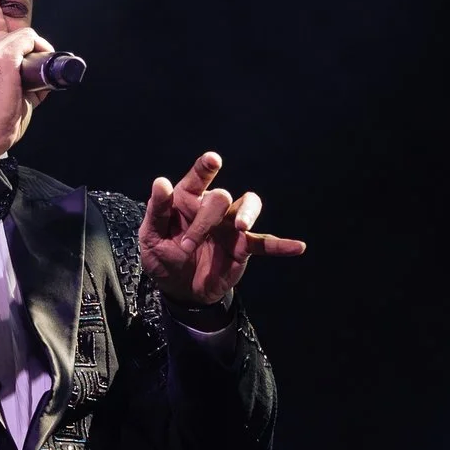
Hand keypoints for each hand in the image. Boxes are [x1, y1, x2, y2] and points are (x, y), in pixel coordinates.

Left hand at [0, 26, 56, 159]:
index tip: (47, 56)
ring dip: (13, 49)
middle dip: (28, 46)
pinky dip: (0, 56)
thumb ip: (38, 83)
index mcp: (2, 60)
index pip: (27, 38)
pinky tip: (7, 71)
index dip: (42, 45)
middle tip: (37, 60)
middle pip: (13, 36)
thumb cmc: (1, 125)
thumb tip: (42, 79)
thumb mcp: (29, 102)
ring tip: (22, 65)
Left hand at [138, 152, 306, 306]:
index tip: (212, 160)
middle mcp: (212, 207)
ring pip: (247, 205)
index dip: (205, 167)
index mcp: (187, 199)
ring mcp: (230, 225)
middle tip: (187, 245)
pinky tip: (298, 247)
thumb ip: (158, 210)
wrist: (179, 289)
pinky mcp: (243, 246)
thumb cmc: (163, 256)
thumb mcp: (151, 236)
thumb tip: (161, 182)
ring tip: (242, 226)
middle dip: (203, 221)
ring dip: (246, 213)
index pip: (198, 177)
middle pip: (219, 197)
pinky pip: (265, 242)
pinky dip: (281, 245)